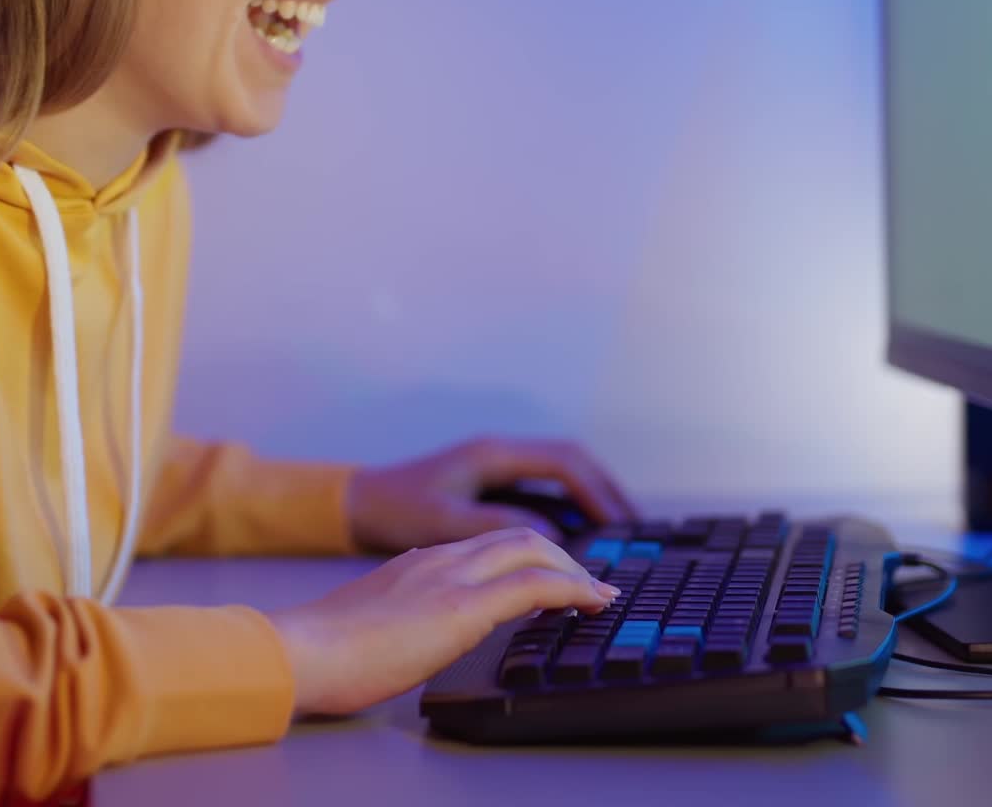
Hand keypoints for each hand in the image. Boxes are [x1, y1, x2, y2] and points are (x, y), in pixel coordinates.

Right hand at [268, 527, 621, 717]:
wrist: (302, 650)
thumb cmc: (326, 649)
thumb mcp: (375, 621)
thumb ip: (403, 615)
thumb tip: (415, 633)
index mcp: (419, 562)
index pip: (487, 545)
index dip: (528, 554)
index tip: (551, 577)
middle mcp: (440, 558)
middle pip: (518, 536)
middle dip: (561, 554)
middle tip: (587, 583)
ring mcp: (451, 576)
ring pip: (532, 548)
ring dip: (574, 568)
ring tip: (598, 593)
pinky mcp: (461, 605)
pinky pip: (534, 585)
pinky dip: (573, 588)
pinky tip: (593, 602)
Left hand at [344, 434, 637, 552]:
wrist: (356, 505)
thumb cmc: (394, 511)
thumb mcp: (447, 523)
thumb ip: (499, 528)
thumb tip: (553, 535)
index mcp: (493, 455)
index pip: (564, 462)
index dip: (598, 491)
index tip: (621, 524)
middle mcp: (498, 454)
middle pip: (569, 462)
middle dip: (604, 491)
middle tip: (634, 528)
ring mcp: (493, 468)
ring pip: (556, 475)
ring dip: (588, 498)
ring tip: (616, 533)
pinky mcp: (487, 486)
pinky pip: (539, 489)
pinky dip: (565, 508)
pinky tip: (575, 537)